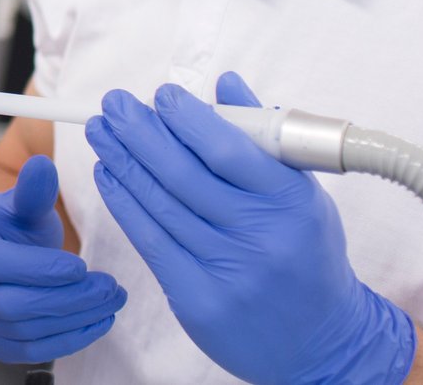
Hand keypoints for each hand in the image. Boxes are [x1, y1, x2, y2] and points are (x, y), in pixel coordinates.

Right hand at [0, 155, 126, 363]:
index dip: (38, 269)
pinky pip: (25, 351)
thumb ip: (33, 190)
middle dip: (65, 299)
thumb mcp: (22, 203)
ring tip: (111, 302)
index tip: (80, 266)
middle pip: (7, 304)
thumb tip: (42, 165)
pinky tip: (96, 322)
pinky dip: (64, 341)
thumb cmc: (11, 224)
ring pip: (20, 331)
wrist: (1, 250)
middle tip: (109, 288)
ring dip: (72, 320)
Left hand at [85, 73, 414, 384]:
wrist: (321, 341)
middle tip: (113, 104)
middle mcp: (261, 237)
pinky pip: (151, 242)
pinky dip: (124, 203)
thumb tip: (225, 82)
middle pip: (184, 175)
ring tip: (101, 133)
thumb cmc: (306, 252)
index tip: (160, 95)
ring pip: (161, 206)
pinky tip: (109, 176)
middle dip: (140, 133)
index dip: (188, 118)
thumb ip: (263, 137)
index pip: (229, 150)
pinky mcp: (198, 301)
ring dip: (123, 162)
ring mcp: (228, 272)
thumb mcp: (302, 192)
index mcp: (292, 201)